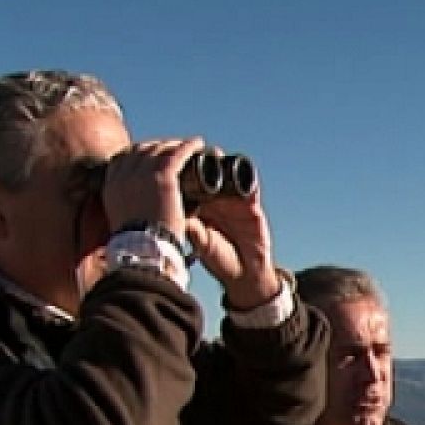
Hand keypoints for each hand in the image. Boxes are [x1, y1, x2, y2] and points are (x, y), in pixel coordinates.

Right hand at [100, 137, 202, 247]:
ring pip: (159, 148)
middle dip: (156, 146)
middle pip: (140, 149)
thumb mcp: (122, 222)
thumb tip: (134, 211)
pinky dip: (188, 146)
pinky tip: (198, 143)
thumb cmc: (138, 245)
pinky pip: (177, 153)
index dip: (137, 153)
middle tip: (170, 148)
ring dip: (173, 144)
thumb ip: (126, 209)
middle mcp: (124, 176)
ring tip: (185, 145)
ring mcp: (143, 174)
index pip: (122, 159)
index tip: (149, 155)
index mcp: (112, 186)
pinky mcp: (163, 177)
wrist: (144, 251)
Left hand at [185, 155, 281, 310]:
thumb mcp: (201, 242)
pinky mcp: (251, 207)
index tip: (173, 160)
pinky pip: (250, 188)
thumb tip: (174, 215)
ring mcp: (234, 203)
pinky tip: (240, 172)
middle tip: (194, 150)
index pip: (190, 185)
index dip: (183, 172)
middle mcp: (216, 202)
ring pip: (228, 176)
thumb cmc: (218, 259)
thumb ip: (191, 228)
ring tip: (215, 155)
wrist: (244, 274)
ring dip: (223, 164)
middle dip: (202, 161)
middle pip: (209, 175)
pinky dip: (246, 179)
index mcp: (199, 208)